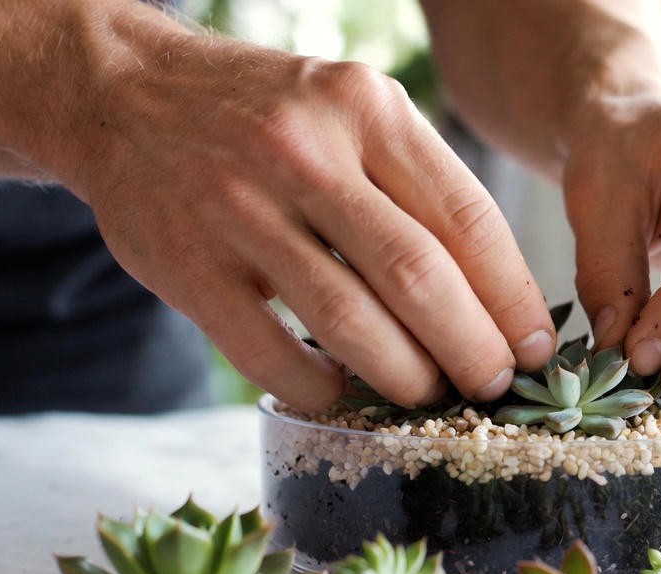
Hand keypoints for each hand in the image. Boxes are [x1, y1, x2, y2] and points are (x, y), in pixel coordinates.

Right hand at [71, 31, 553, 410]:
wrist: (124, 92)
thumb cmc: (267, 114)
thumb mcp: (352, 110)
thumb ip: (417, 183)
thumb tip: (494, 295)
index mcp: (367, 109)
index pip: (468, 220)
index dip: (513, 298)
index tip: (536, 347)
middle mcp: (306, 152)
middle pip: (419, 277)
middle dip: (474, 350)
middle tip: (495, 386)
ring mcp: (239, 210)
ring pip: (350, 321)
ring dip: (406, 377)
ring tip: (431, 395)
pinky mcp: (188, 267)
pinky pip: (271, 354)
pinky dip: (321, 388)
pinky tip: (345, 393)